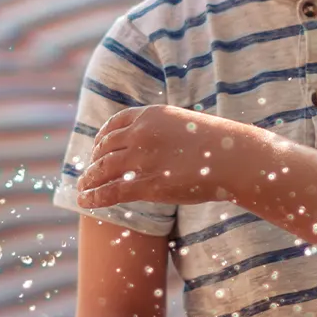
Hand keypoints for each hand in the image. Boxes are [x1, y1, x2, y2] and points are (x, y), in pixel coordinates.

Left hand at [76, 106, 256, 209]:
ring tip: (81, 187)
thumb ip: (166, 131)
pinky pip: (111, 191)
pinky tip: (84, 201)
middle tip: (88, 171)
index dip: (101, 137)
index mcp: (150, 115)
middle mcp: (141, 134)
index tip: (96, 147)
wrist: (235, 157)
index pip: (115, 123)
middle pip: (105, 147)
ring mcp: (142, 159)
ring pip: (102, 169)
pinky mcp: (148, 184)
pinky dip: (94, 196)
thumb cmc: (220, 144)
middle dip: (93, 160)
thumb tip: (160, 143)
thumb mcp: (187, 126)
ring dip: (88, 179)